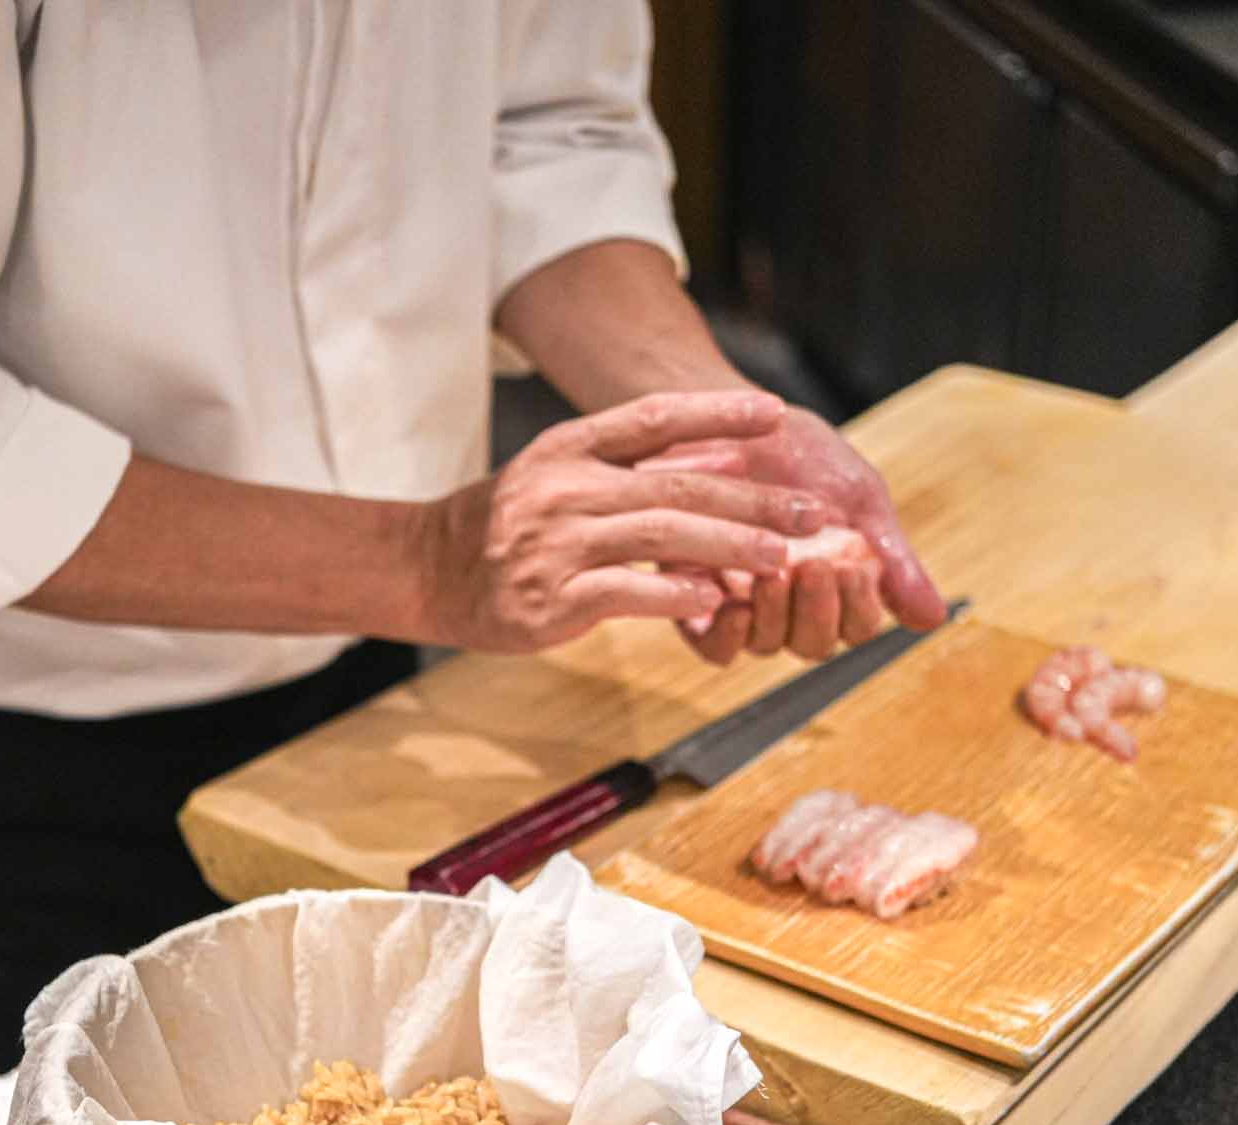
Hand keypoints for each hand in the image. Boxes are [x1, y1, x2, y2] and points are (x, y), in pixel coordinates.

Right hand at [414, 391, 837, 652]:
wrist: (429, 570)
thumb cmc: (505, 523)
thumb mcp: (554, 471)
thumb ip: (622, 465)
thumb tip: (712, 459)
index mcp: (569, 447)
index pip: (653, 417)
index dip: (717, 412)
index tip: (777, 413)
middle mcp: (566, 487)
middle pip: (676, 483)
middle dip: (752, 496)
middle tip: (808, 511)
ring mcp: (558, 543)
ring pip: (662, 535)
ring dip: (730, 544)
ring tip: (779, 556)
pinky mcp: (552, 598)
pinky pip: (627, 592)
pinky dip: (676, 594)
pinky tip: (714, 598)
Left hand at [646, 405, 943, 662]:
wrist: (725, 418)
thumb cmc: (798, 453)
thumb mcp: (858, 497)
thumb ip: (894, 559)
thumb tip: (936, 619)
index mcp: (837, 582)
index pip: (858, 626)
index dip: (861, 608)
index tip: (857, 567)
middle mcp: (791, 602)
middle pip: (814, 645)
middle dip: (821, 610)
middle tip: (817, 566)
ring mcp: (742, 603)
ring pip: (768, 645)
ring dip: (778, 615)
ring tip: (776, 573)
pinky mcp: (692, 600)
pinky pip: (714, 648)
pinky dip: (729, 637)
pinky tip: (738, 604)